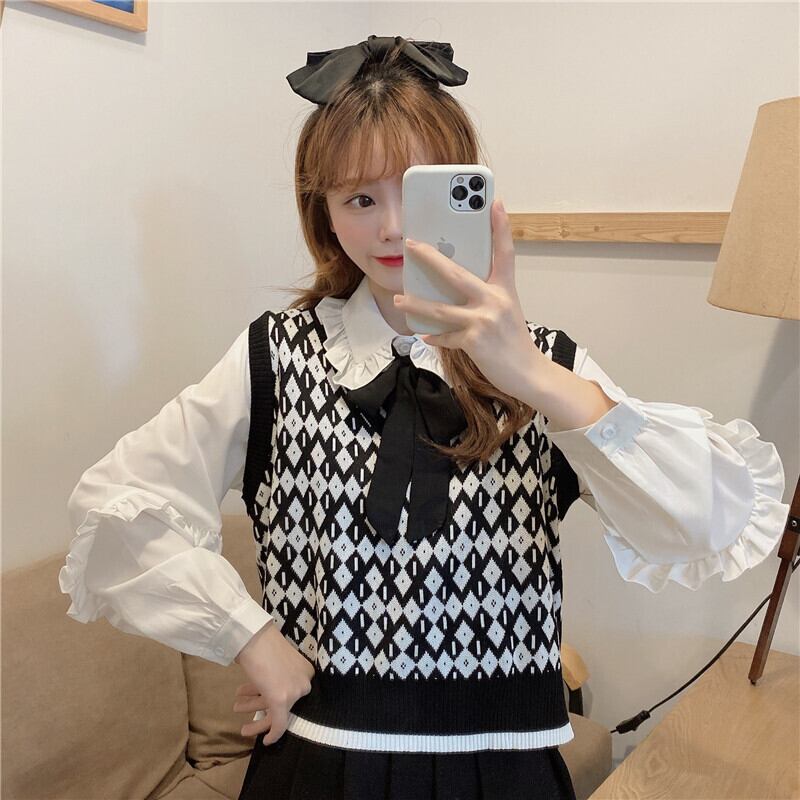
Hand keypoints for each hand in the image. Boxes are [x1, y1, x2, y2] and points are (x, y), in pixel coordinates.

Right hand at [232, 621, 315, 745]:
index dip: (274, 699)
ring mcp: (294, 692)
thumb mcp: (278, 660)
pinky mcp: (282, 701)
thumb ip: (281, 674)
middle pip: (285, 703)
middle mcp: (304, 682)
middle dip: (259, 705)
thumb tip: (274, 686)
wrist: (253, 637)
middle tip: (241, 708)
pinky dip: (272, 734)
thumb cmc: (262, 643)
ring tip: (236, 707)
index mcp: (306, 671)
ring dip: (253, 710)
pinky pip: (279, 724)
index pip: (292, 693)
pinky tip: (264, 741)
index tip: (265, 704)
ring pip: (276, 712)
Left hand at [395, 198, 542, 401]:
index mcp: (505, 289)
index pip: (504, 252)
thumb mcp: (506, 310)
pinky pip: (445, 335)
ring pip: (441, 309)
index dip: (501, 226)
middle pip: (457, 274)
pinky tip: (424, 334)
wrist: (528, 373)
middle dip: (431, 258)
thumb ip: (486, 295)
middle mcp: (495, 300)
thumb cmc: (514, 341)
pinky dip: (434, 336)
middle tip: (411, 245)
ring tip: (399, 298)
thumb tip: (456, 286)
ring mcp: (484, 320)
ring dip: (416, 303)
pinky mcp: (474, 341)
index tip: (495, 202)